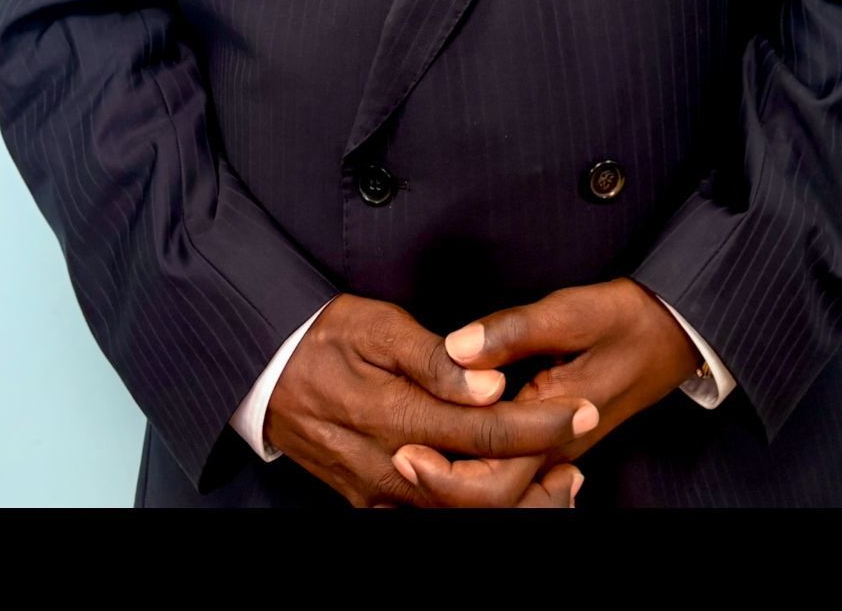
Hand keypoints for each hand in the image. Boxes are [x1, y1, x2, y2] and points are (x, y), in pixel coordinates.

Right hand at [264, 293, 597, 508]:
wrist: (262, 372)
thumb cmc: (322, 337)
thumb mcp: (375, 327)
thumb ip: (434, 359)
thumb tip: (489, 384)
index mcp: (395, 418)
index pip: (485, 434)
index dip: (540, 426)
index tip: (579, 410)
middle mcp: (391, 468)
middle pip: (483, 494)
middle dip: (539, 472)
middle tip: (580, 442)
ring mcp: (380, 492)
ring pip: (459, 515)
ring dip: (517, 497)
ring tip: (562, 474)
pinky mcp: (371, 501)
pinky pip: (431, 515)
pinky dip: (476, 505)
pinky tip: (509, 487)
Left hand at [392, 279, 696, 498]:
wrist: (672, 332)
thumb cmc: (628, 321)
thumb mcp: (574, 312)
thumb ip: (515, 330)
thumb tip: (458, 348)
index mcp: (556, 429)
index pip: (493, 485)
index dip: (445, 478)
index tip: (406, 452)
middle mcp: (553, 453)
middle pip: (490, 502)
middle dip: (440, 487)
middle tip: (399, 456)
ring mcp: (552, 451)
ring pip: (499, 494)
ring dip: (455, 483)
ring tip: (415, 457)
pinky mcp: (549, 440)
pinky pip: (508, 476)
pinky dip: (473, 473)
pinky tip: (447, 453)